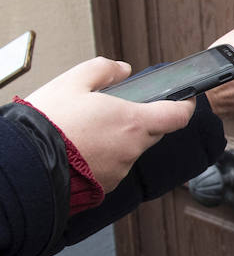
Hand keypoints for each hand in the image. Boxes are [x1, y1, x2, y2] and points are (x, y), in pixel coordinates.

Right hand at [25, 58, 194, 190]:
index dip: (185, 105)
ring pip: (131, 149)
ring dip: (119, 139)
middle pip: (153, 131)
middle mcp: (133, 148)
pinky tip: (81, 149)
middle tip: (115, 110)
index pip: (177, 115)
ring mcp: (121, 169)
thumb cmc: (48, 125)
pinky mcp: (107, 186)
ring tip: (87, 130)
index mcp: (133, 121)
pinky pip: (114, 166)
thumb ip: (102, 70)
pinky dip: (104, 157)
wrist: (25, 165)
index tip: (186, 98)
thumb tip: (122, 69)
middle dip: (142, 119)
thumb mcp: (72, 82)